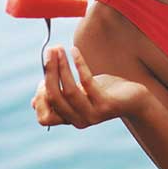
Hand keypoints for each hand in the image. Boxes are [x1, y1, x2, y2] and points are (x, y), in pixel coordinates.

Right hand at [31, 45, 149, 128]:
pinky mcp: (106, 104)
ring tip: (58, 48)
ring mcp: (93, 114)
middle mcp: (79, 120)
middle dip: (49, 72)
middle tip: (49, 51)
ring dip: (61, 66)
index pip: (44, 118)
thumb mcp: (78, 96)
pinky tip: (74, 50)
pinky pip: (86, 82)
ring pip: (68, 90)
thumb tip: (34, 100)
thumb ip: (60, 97)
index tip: (43, 80)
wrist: (133, 99)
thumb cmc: (103, 93)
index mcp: (70, 119)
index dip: (39, 98)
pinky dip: (79, 64)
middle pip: (54, 97)